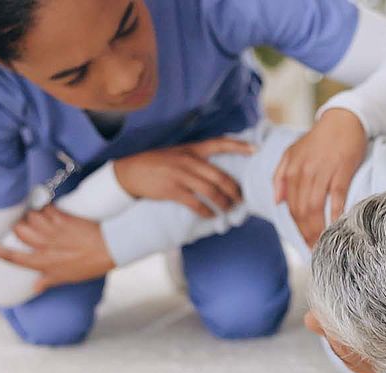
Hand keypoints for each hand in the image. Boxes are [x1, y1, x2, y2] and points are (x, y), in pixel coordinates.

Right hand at [0, 206, 115, 292]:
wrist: (110, 248)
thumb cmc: (89, 265)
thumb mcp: (67, 278)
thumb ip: (48, 280)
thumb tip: (34, 287)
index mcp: (44, 263)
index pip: (14, 258)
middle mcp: (45, 246)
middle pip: (19, 231)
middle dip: (17, 226)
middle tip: (21, 225)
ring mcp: (54, 231)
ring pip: (30, 217)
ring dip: (30, 215)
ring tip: (35, 216)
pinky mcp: (64, 218)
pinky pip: (47, 208)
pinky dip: (45, 207)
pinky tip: (49, 209)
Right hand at [112, 138, 254, 217]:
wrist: (130, 172)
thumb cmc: (156, 163)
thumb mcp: (177, 153)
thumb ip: (196, 157)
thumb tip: (217, 168)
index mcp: (191, 149)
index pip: (219, 143)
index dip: (239, 146)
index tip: (255, 150)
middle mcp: (188, 161)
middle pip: (219, 175)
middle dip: (234, 189)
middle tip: (242, 199)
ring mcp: (180, 176)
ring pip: (210, 190)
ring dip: (223, 202)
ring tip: (229, 209)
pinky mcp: (172, 190)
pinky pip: (195, 203)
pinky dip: (206, 211)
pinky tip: (211, 216)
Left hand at [274, 108, 367, 247]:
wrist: (343, 119)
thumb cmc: (319, 138)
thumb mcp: (292, 153)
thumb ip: (281, 176)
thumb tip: (277, 201)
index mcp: (291, 170)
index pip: (290, 206)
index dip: (296, 227)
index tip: (303, 242)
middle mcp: (304, 173)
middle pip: (301, 211)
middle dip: (306, 234)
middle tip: (314, 250)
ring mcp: (322, 172)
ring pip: (315, 207)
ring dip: (318, 229)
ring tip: (323, 245)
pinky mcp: (341, 170)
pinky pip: (336, 197)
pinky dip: (336, 214)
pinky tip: (337, 226)